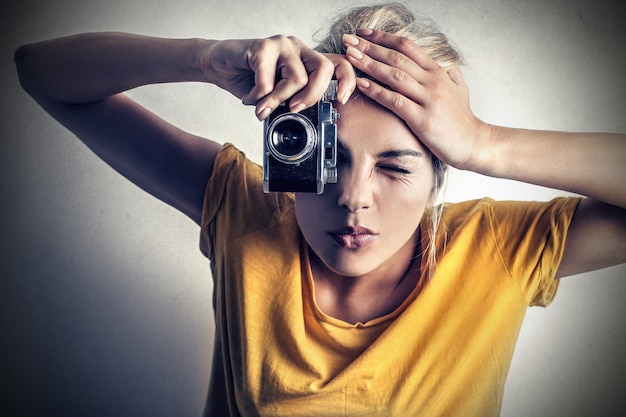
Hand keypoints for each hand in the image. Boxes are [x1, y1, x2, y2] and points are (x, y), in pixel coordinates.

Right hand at [200, 36, 355, 119]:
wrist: (217, 65)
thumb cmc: (248, 80)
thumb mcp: (276, 96)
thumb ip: (291, 101)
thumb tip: (303, 119)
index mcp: (306, 60)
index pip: (338, 64)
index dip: (347, 81)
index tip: (340, 101)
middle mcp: (299, 49)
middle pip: (324, 69)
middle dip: (312, 95)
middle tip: (293, 109)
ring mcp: (282, 45)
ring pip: (297, 78)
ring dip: (277, 100)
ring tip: (262, 107)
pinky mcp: (262, 46)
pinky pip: (268, 81)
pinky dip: (257, 96)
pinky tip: (248, 97)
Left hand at [342, 29, 488, 169]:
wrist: (475, 144)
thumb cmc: (463, 122)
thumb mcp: (461, 92)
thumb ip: (452, 78)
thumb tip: (449, 69)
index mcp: (438, 73)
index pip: (407, 47)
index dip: (384, 38)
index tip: (364, 33)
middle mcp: (432, 81)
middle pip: (396, 57)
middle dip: (369, 47)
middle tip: (348, 40)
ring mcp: (428, 99)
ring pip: (394, 75)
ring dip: (369, 64)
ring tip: (350, 57)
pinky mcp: (423, 119)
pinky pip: (395, 101)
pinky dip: (376, 91)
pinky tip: (361, 84)